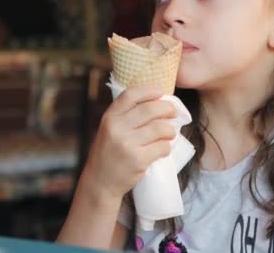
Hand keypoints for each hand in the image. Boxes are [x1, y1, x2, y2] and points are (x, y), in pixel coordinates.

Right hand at [82, 86, 177, 200]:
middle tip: (173, 113)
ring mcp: (127, 144)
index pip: (130, 95)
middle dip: (167, 109)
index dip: (148, 90)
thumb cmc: (109, 153)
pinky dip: (167, 147)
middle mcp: (117, 128)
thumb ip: (125, 116)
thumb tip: (156, 101)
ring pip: (161, 128)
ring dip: (170, 130)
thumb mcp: (109, 129)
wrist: (100, 182)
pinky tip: (163, 149)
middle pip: (150, 109)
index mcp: (109, 117)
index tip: (161, 91)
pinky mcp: (138, 160)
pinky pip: (163, 147)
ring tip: (169, 134)